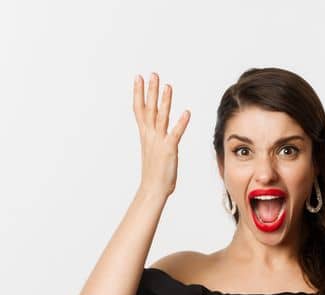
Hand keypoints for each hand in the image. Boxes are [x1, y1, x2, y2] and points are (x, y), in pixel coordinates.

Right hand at [133, 72, 190, 195]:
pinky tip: (186, 112)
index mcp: (145, 134)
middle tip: (152, 74)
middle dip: (150, 90)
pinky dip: (181, 123)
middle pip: (149, 109)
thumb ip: (155, 137)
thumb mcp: (153, 150)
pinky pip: (175, 134)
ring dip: (165, 101)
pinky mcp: (169, 149)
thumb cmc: (154, 172)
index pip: (140, 109)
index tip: (138, 78)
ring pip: (161, 117)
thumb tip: (158, 130)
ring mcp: (159, 142)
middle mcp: (150, 135)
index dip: (138, 93)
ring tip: (168, 86)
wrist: (152, 189)